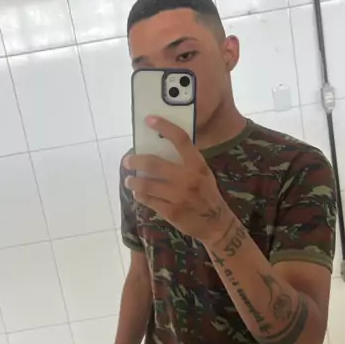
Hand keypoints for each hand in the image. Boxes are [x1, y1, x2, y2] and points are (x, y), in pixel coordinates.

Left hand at [123, 116, 231, 242]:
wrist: (216, 223)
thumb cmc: (207, 194)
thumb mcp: (203, 173)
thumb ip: (186, 162)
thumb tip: (160, 146)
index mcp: (197, 165)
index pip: (181, 139)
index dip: (164, 127)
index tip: (149, 120)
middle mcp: (188, 178)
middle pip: (153, 164)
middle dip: (135, 161)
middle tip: (128, 161)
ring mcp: (178, 196)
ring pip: (146, 185)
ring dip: (133, 182)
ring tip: (129, 181)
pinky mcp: (171, 212)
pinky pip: (148, 201)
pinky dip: (140, 196)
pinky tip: (139, 194)